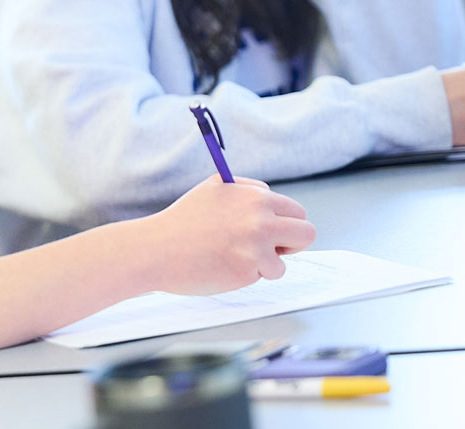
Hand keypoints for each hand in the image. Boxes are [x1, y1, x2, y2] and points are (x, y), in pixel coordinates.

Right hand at [141, 175, 315, 295]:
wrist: (157, 249)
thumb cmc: (183, 220)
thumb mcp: (215, 188)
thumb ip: (247, 190)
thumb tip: (271, 198)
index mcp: (255, 197)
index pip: (296, 211)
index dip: (286, 223)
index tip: (272, 232)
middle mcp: (260, 219)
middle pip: (306, 233)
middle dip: (292, 244)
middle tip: (269, 249)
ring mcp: (256, 246)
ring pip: (284, 261)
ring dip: (267, 263)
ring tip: (235, 257)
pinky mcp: (248, 270)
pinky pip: (263, 275)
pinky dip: (248, 275)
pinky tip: (224, 266)